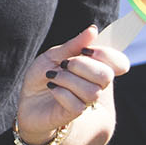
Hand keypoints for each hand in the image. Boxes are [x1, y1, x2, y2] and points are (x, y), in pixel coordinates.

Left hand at [16, 26, 128, 144]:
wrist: (25, 100)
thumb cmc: (43, 76)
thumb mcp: (54, 55)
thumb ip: (74, 45)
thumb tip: (93, 30)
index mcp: (94, 68)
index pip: (120, 63)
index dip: (108, 55)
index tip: (85, 49)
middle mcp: (94, 85)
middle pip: (106, 76)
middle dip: (83, 65)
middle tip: (64, 64)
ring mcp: (86, 101)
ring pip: (92, 92)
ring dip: (68, 79)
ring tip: (52, 76)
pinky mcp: (73, 114)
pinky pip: (77, 105)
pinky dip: (61, 92)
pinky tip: (52, 88)